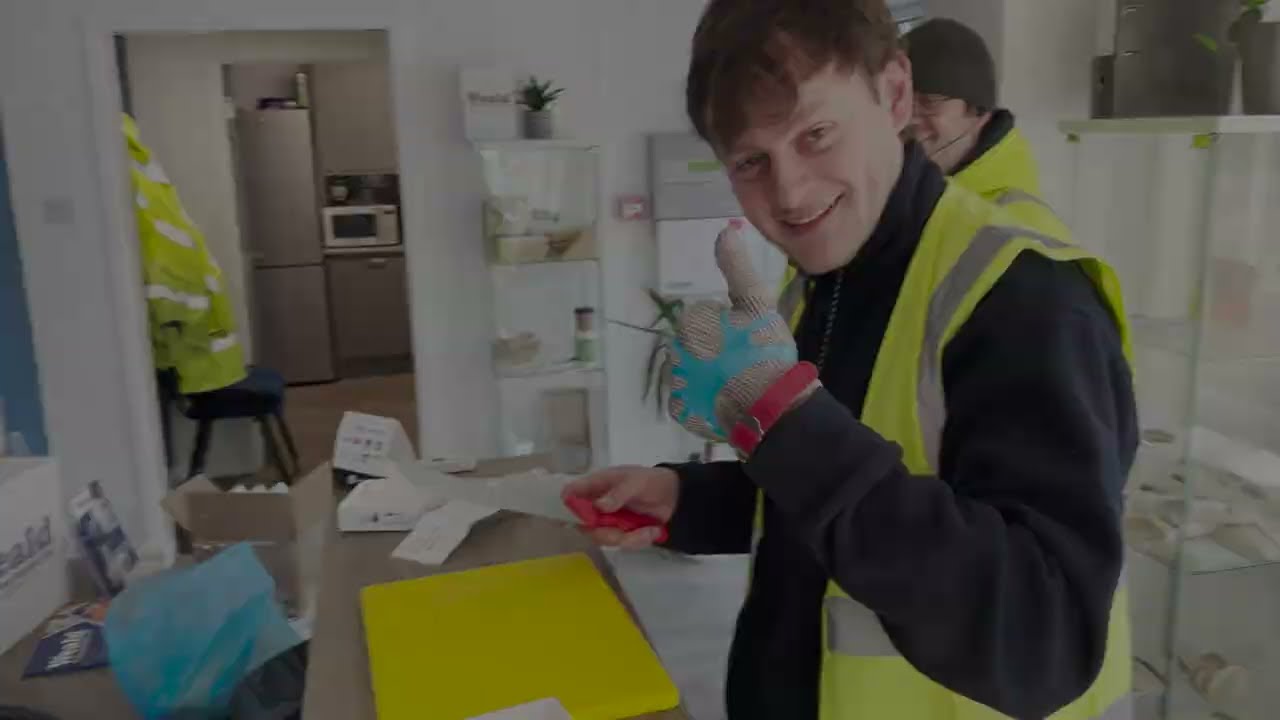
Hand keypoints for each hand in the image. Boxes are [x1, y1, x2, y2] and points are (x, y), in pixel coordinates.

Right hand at [561, 466, 677, 548]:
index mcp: (596, 485)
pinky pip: (621, 544)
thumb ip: (618, 493)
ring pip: (603, 538)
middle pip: (584, 525)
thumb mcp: (636, 481)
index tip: (582, 518)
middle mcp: (597, 505)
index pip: (572, 493)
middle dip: (606, 532)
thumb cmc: (651, 481)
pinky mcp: (620, 534)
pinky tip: (652, 531)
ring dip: (628, 538)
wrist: (674, 497)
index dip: (569, 506)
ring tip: (648, 530)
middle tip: (625, 533)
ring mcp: (608, 521)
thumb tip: (599, 506)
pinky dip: (638, 541)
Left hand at [669, 222, 797, 439]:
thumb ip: (737, 266)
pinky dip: (703, 400)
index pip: (707, 317)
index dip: (731, 327)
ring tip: (739, 384)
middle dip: (717, 350)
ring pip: (693, 371)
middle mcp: (674, 349)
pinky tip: (725, 400)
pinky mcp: (680, 410)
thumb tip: (724, 229)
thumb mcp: (756, 302)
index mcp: (690, 321)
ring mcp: (675, 382)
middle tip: (745, 362)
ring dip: (709, 374)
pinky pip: (689, 399)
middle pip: (697, 344)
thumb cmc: (763, 350)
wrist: (768, 405)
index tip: (748, 339)